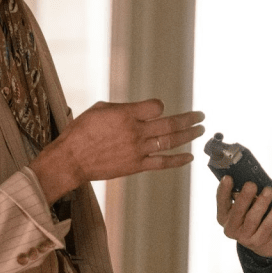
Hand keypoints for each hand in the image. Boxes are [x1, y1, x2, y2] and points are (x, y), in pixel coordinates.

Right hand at [31, 99, 204, 202]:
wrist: (71, 159)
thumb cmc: (81, 132)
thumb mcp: (99, 110)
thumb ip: (122, 109)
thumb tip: (137, 109)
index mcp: (126, 115)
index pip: (156, 107)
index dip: (160, 106)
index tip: (159, 108)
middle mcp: (135, 131)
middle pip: (170, 124)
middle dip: (189, 118)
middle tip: (200, 115)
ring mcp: (137, 150)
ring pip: (170, 142)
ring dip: (188, 135)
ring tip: (200, 130)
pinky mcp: (136, 166)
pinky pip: (162, 163)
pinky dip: (178, 160)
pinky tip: (190, 157)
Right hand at [216, 176, 271, 257]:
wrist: (265, 241)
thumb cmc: (253, 217)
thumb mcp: (245, 207)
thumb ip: (243, 197)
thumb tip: (250, 184)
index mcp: (224, 216)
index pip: (221, 201)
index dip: (223, 190)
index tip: (228, 178)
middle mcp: (230, 228)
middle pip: (237, 210)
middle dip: (245, 196)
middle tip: (252, 184)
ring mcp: (243, 237)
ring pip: (252, 218)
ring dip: (262, 202)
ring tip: (269, 190)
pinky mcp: (258, 241)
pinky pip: (267, 225)